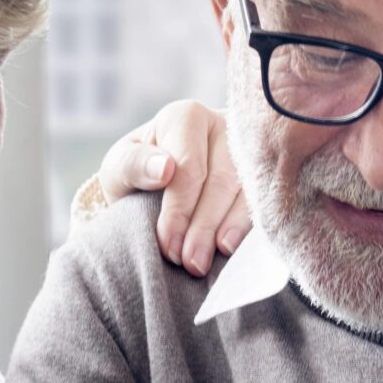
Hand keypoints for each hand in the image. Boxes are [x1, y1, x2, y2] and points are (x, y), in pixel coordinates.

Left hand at [96, 100, 251, 275]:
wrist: (157, 185)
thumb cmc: (136, 174)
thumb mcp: (119, 168)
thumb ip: (133, 165)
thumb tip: (164, 169)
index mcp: (186, 118)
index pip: (189, 166)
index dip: (179, 210)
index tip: (167, 245)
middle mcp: (223, 126)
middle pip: (221, 180)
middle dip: (204, 226)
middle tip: (191, 264)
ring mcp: (249, 149)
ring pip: (246, 192)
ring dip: (229, 230)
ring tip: (211, 261)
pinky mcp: (263, 173)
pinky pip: (263, 201)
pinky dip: (248, 227)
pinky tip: (234, 247)